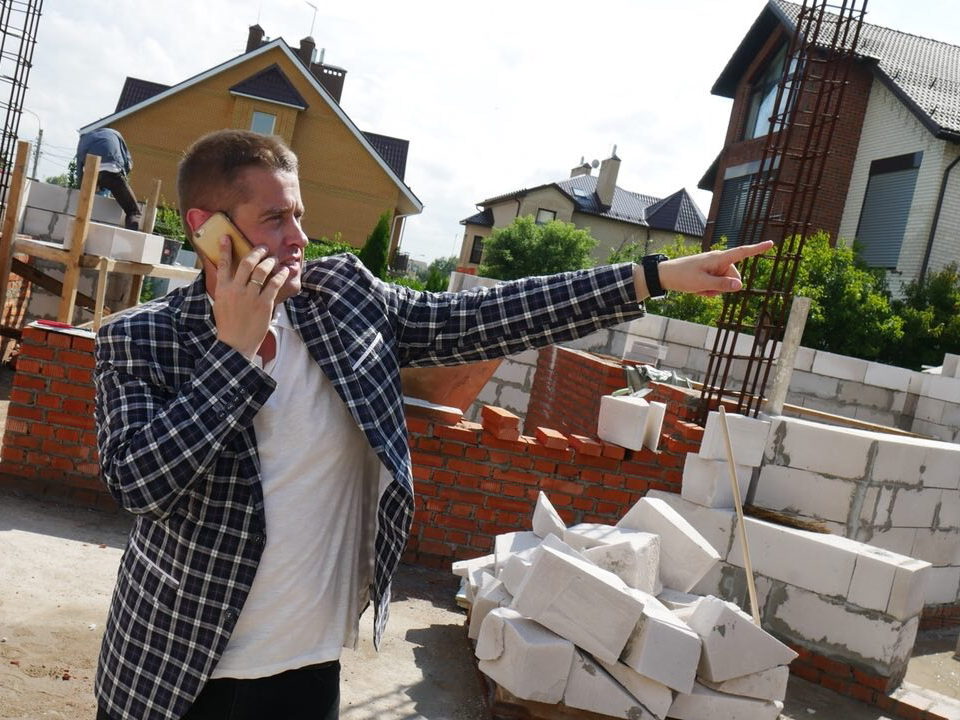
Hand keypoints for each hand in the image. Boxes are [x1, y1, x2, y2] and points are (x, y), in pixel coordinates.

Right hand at [212, 236, 288, 360]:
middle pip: (247, 263)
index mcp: (223, 289)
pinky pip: (274, 284)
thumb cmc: (228, 324)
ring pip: (262, 271)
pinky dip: (280, 275)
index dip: (226, 249)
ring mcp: (250, 297)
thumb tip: (227, 274)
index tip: (228, 237)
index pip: (223, 264)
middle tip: (263, 248)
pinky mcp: (264, 304)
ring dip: (270, 261)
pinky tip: (284, 271)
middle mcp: (236, 290)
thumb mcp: (220, 303)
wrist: (235, 344)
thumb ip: (225, 288)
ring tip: (273, 259)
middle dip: (256, 252)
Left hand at [652, 241, 773, 297]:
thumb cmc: (682, 276)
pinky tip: (697, 289)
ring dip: (714, 290)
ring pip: (725, 284)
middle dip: (724, 287)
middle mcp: (718, 261)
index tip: (771, 243)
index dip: (757, 249)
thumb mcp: (702, 283)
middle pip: (734, 277)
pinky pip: (716, 286)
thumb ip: (722, 285)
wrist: (665, 276)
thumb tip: (740, 286)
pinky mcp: (709, 274)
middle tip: (705, 287)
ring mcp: (714, 268)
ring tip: (698, 287)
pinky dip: (709, 290)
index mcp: (719, 258)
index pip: (742, 252)